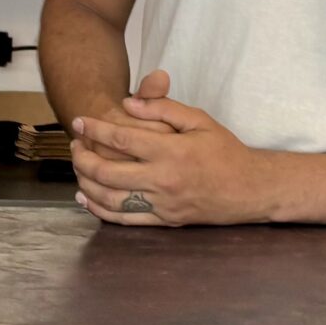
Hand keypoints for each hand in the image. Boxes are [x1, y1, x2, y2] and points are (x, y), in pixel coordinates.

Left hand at [70, 86, 275, 227]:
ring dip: (86, 183)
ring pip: (110, 199)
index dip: (94, 129)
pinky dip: (100, 210)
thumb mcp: (199, 120)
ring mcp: (162, 204)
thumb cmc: (225, 151)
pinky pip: (125, 220)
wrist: (250, 189)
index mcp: (170, 151)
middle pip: (107, 171)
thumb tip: (128, 103)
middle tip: (74, 145)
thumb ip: (163, 108)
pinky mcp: (165, 221)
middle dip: (82, 157)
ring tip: (77, 168)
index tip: (79, 121)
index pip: (121, 138)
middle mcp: (162, 179)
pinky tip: (87, 199)